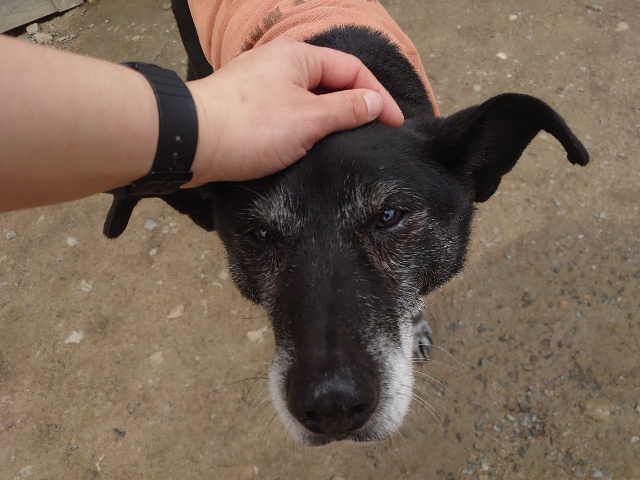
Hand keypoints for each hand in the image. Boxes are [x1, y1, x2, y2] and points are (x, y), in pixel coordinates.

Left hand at [186, 37, 403, 183]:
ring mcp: (263, 86)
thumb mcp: (308, 119)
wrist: (190, 142)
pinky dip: (307, 127)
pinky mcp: (249, 109)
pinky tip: (312, 146)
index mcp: (298, 57)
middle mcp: (280, 64)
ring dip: (331, 119)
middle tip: (375, 134)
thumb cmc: (249, 127)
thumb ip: (346, 109)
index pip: (352, 70)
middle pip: (331, 82)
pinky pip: (289, 113)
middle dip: (356, 106)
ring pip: (309, 99)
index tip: (395, 124)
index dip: (378, 96)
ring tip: (347, 144)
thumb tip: (374, 103)